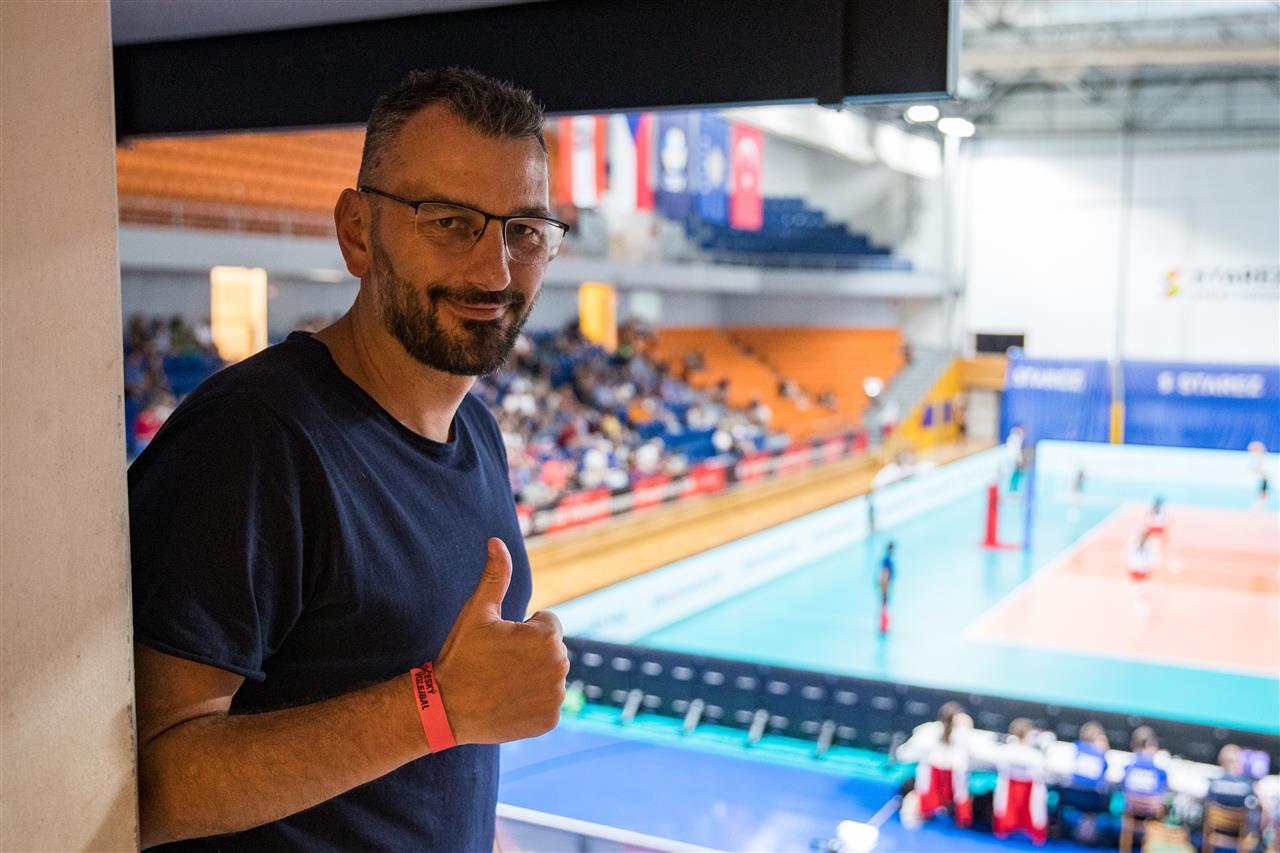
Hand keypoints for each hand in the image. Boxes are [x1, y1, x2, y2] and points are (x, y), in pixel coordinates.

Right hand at [432, 538, 568, 745]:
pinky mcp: (550, 720)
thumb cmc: (461, 655)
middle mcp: (560, 665)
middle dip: (530, 653)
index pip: (547, 623)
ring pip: (549, 677)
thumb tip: (497, 541)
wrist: (445, 707)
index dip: (522, 630)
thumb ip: (495, 575)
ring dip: (532, 677)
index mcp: (547, 636)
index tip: (499, 644)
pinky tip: (507, 702)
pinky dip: (532, 703)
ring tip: (501, 683)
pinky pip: (547, 704)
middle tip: (498, 664)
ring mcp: (556, 696)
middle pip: (550, 650)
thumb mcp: (477, 611)